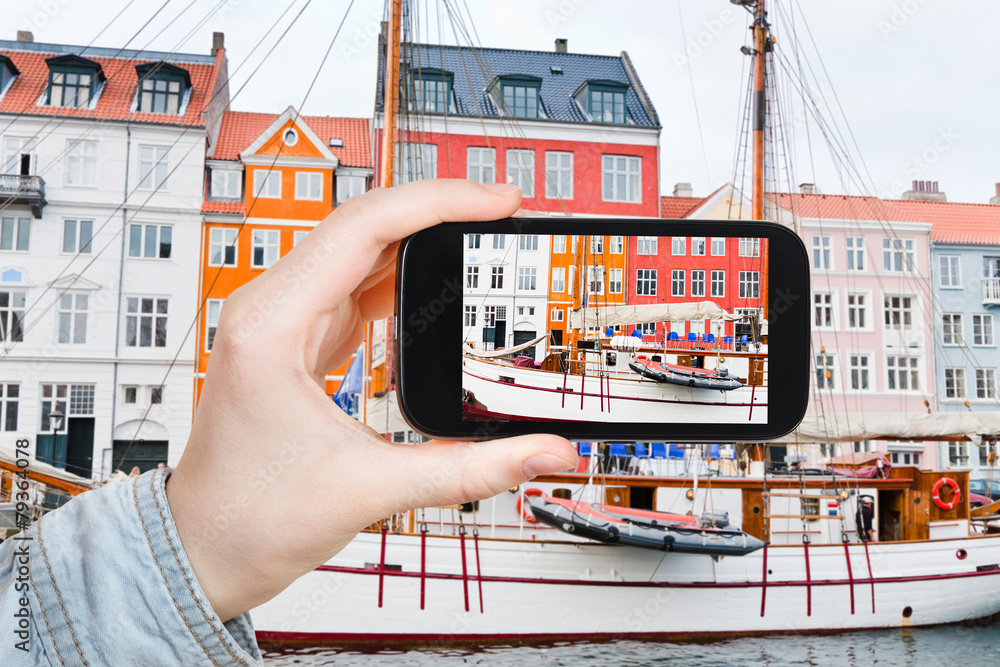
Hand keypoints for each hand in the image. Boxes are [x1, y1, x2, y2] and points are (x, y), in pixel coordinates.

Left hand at [166, 180, 576, 621]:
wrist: (205, 551)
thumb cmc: (252, 519)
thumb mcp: (373, 489)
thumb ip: (470, 470)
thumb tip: (543, 451)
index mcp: (272, 326)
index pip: (365, 228)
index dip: (440, 203)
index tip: (498, 202)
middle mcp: (270, 310)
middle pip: (364, 226)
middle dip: (438, 211)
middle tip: (503, 212)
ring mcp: (281, 321)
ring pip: (359, 251)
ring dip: (420, 239)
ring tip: (480, 236)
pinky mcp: (296, 340)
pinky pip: (354, 286)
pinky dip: (401, 276)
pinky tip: (437, 282)